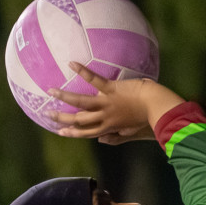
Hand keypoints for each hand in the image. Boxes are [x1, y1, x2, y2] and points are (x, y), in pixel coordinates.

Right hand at [46, 65, 184, 140]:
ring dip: (64, 96)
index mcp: (109, 127)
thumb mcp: (131, 132)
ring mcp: (107, 103)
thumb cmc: (148, 119)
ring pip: (80, 102)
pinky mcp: (112, 89)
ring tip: (50, 91)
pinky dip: (82, 71)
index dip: (71, 133)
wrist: (158, 107)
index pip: (86, 132)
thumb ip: (116, 137)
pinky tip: (72, 64)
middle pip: (79, 119)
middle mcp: (104, 117)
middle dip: (61, 117)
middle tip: (47, 113)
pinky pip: (94, 79)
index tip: (59, 131)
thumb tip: (101, 140)